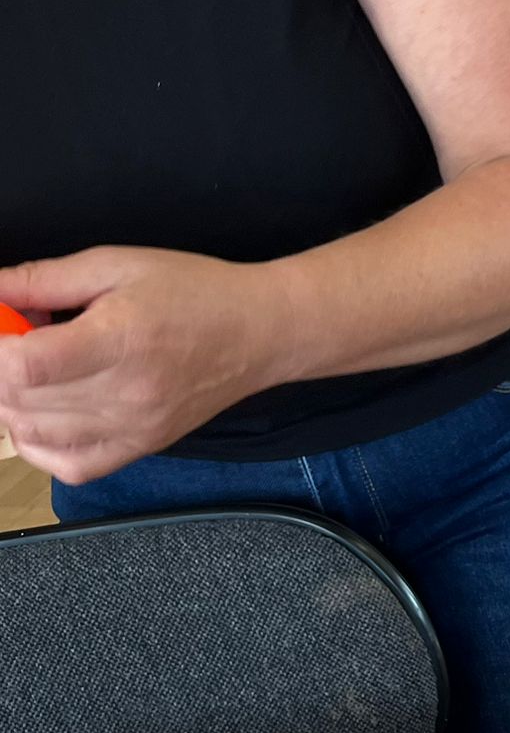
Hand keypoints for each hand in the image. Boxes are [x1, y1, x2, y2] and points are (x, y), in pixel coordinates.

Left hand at [0, 247, 290, 483]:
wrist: (261, 333)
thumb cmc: (195, 293)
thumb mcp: (116, 265)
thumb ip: (44, 279)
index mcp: (120, 339)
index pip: (24, 366)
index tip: (3, 328)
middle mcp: (127, 394)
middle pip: (19, 401)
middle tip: (17, 342)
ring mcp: (135, 428)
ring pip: (33, 434)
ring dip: (11, 404)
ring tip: (28, 374)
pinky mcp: (142, 446)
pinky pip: (70, 467)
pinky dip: (37, 447)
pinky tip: (39, 416)